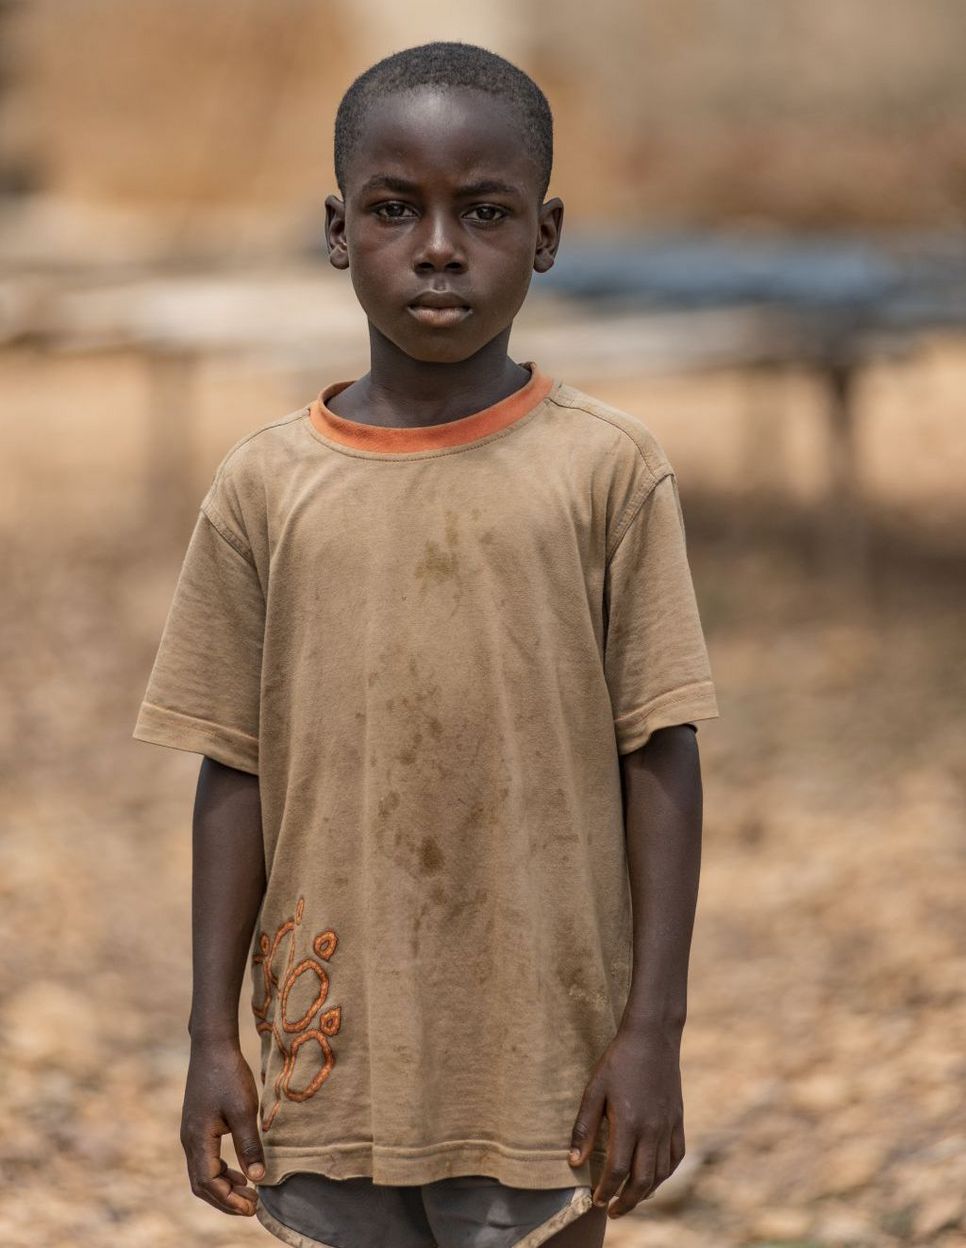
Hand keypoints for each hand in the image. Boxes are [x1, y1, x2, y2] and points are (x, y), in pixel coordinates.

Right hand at [181, 1039, 265, 1215]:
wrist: (212, 1046)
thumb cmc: (228, 1075)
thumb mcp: (244, 1111)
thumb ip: (249, 1145)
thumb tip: (258, 1178)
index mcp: (198, 1139)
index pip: (208, 1183)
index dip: (228, 1200)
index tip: (251, 1208)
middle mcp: (189, 1140)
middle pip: (202, 1184)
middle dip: (225, 1199)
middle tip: (252, 1207)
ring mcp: (191, 1133)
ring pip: (202, 1173)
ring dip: (223, 1186)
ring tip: (249, 1192)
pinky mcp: (197, 1125)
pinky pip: (205, 1159)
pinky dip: (221, 1171)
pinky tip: (240, 1171)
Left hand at [567, 1024, 684, 1217]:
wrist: (652, 1037)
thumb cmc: (619, 1061)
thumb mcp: (594, 1089)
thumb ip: (584, 1127)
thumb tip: (574, 1161)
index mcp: (628, 1123)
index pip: (617, 1171)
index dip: (606, 1191)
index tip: (595, 1202)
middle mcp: (652, 1130)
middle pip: (642, 1180)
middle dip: (626, 1202)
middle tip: (612, 1211)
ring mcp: (668, 1126)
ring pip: (661, 1173)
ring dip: (645, 1191)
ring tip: (629, 1198)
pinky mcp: (678, 1119)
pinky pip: (676, 1157)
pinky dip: (666, 1173)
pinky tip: (654, 1177)